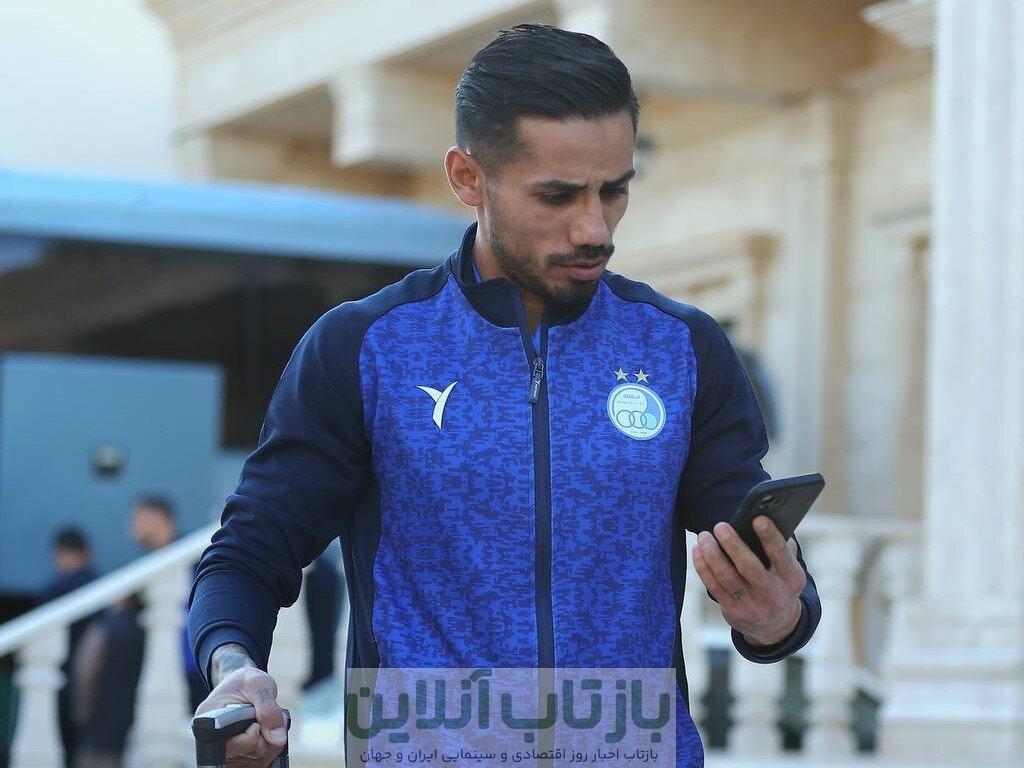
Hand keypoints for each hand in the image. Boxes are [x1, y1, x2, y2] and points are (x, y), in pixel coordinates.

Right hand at [195, 657, 286, 767]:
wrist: (244, 685)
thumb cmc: (247, 681)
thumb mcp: (259, 684)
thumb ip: (268, 708)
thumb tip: (277, 738)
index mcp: (208, 721)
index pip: (229, 746)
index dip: (251, 736)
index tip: (256, 722)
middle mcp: (212, 741)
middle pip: (248, 754)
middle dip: (265, 736)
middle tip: (265, 716)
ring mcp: (227, 752)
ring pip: (258, 760)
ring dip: (271, 740)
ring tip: (266, 721)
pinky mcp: (239, 758)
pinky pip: (260, 762)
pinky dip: (271, 748)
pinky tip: (267, 733)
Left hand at [692, 516, 805, 645]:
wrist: (775, 623)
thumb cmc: (779, 580)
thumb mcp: (788, 567)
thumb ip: (781, 545)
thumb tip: (760, 517)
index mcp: (792, 579)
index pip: (781, 556)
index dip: (770, 537)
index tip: (757, 519)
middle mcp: (773, 594)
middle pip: (749, 567)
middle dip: (733, 545)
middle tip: (720, 526)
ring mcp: (752, 605)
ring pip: (726, 577)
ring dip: (712, 554)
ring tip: (704, 536)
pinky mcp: (733, 611)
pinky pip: (713, 586)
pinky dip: (703, 567)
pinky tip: (698, 551)